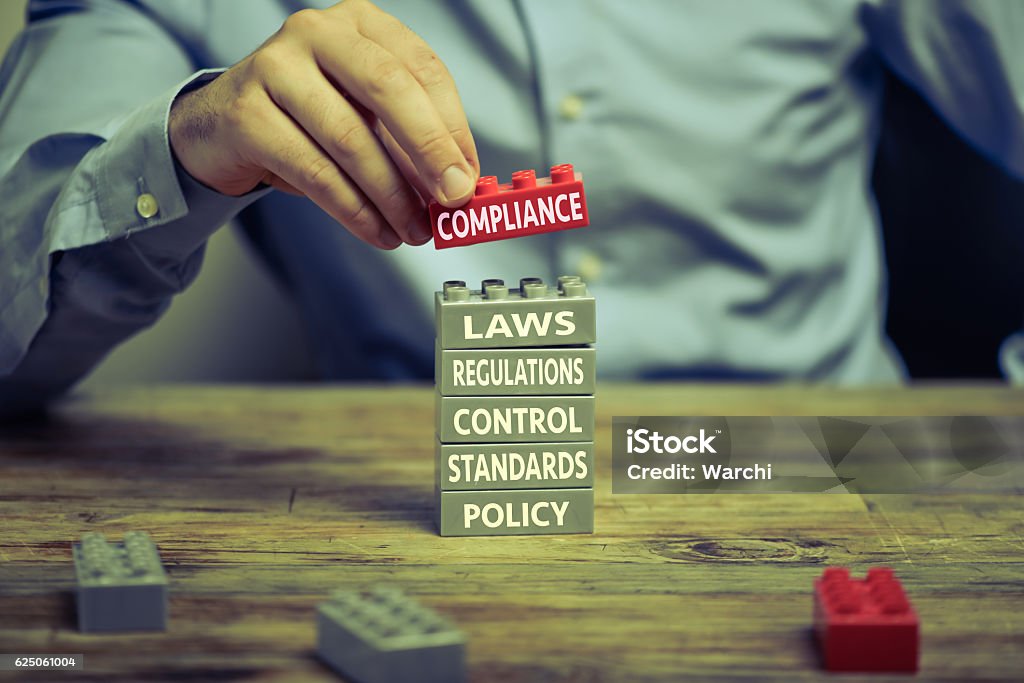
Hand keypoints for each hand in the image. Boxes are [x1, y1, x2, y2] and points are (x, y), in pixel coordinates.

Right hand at [168, 0, 478, 247]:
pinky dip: (354, 211)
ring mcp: (276, 68)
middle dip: (429, 151)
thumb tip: (458, 184)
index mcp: (360, 24)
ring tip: (413, 232)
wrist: (221, 128)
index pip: (423, 69)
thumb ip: (409, 140)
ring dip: (391, 196)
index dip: (453, 128)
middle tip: (453, 199)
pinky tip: (377, 232)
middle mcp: (317, 32)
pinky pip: (316, 172)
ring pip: (351, 139)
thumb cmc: (307, 119)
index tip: (469, 177)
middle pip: (390, 90)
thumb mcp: (364, 114)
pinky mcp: (248, 115)